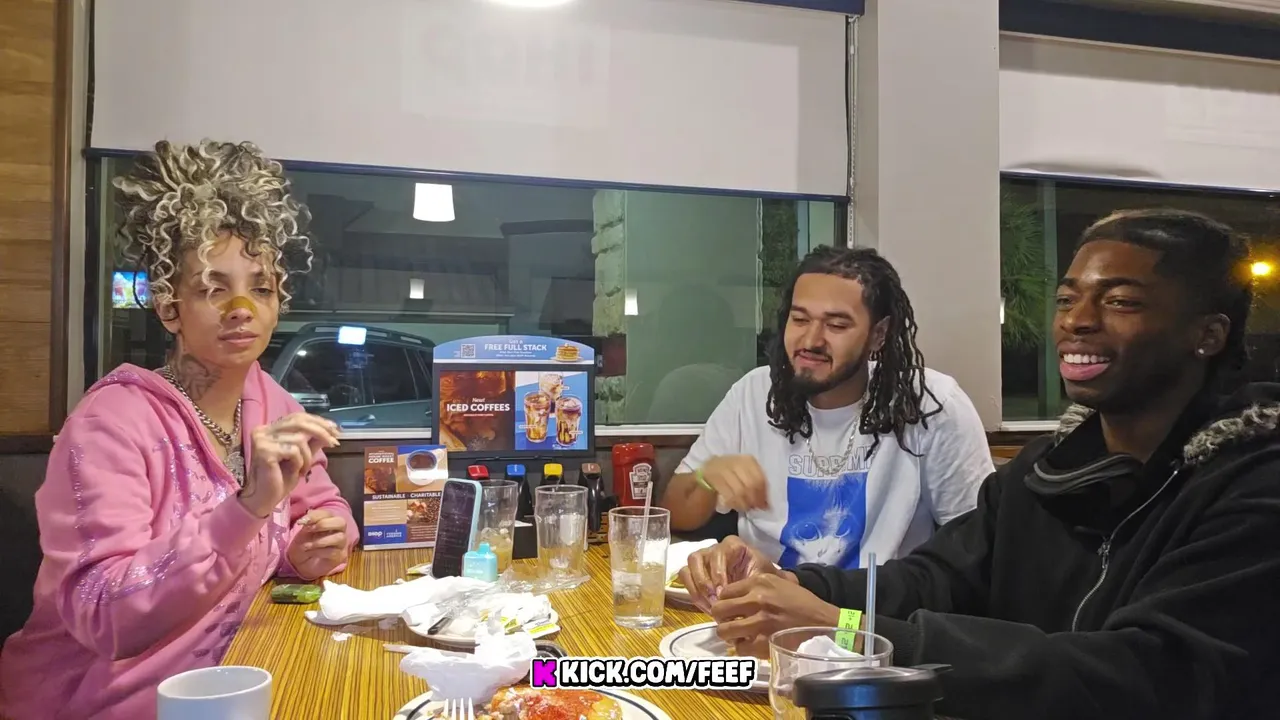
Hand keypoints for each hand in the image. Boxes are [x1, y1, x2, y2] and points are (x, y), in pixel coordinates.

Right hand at [238, 413, 339, 517]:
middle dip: (320, 431)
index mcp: (270, 429)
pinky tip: (296, 472)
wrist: (265, 498)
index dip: (317, 421)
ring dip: (308, 456)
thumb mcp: (301, 456)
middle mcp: (263, 430)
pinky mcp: (264, 451)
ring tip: (303, 469)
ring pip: (299, 439)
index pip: (296, 417)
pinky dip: (300, 462)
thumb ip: (312, 442)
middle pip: (298, 422)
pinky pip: (294, 451)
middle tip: (334, 442)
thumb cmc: (281, 478)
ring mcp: (262, 439)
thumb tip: (330, 429)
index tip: (335, 429)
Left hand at [286, 508, 350, 579]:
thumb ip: (308, 524)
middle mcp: (339, 531)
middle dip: (324, 524)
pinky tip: (310, 553)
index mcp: (329, 521)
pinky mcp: (340, 556)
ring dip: (320, 541)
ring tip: (307, 546)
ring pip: (339, 537)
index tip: (301, 522)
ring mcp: (341, 544)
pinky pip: (333, 551)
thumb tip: (308, 516)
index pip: (327, 513)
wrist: (302, 564)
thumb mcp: (302, 533)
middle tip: (309, 530)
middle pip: (341, 522)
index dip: (315, 516)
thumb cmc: (304, 545)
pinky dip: (319, 552)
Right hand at [679, 535, 779, 612]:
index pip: (719, 553)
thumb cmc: (762, 579)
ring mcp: (702, 558)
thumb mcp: (768, 577)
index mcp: (733, 545)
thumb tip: (782, 585)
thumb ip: (777, 579)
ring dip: (696, 587)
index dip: (718, 574)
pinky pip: (685, 577)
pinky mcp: (694, 571)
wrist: (757, 585)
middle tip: (714, 602)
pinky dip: (692, 591)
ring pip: (689, 566)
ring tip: (708, 606)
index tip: (723, 593)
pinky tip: (704, 606)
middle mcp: (715, 548)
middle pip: (699, 558)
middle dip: (705, 583)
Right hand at [699, 455, 769, 511]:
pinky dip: (734, 504)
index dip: (763, 494)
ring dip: (744, 503)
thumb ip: (757, 487)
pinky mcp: (713, 478)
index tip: (765, 506)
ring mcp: (723, 469)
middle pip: (750, 485)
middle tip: (755, 508)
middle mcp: (736, 462)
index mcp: (748, 460)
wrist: (710, 469)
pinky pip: (728, 495)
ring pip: (739, 491)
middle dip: (754, 500)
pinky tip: (737, 507)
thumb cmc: (733, 474)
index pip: (760, 479)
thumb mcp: (746, 474)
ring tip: (746, 508)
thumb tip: (767, 505)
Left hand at [710, 573, 839, 657]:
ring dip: (729, 635)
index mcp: (759, 582)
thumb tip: (728, 593)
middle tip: (729, 622)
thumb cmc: (801, 602)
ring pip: (725, 631)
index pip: (725, 592)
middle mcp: (757, 599)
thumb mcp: (779, 582)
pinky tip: (752, 644)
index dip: (724, 602)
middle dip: (721, 618)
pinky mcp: (765, 642)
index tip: (729, 609)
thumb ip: (754, 586)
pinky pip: (740, 648)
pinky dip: (743, 648)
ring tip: (738, 635)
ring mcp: (760, 622)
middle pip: (719, 610)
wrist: (823, 621)